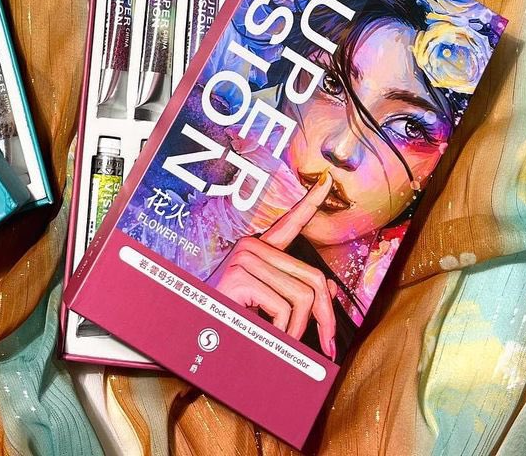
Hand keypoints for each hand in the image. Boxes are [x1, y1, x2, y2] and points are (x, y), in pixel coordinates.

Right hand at [206, 170, 337, 359]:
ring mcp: (244, 258)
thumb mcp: (267, 304)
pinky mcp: (239, 276)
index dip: (310, 201)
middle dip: (325, 316)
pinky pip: (283, 309)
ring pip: (302, 297)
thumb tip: (329, 290)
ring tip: (284, 340)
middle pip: (312, 277)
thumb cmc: (231, 315)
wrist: (197, 327)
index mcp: (259, 250)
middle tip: (326, 343)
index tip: (326, 181)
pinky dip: (284, 332)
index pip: (290, 223)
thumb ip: (296, 293)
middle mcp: (251, 247)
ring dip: (299, 330)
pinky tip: (267, 334)